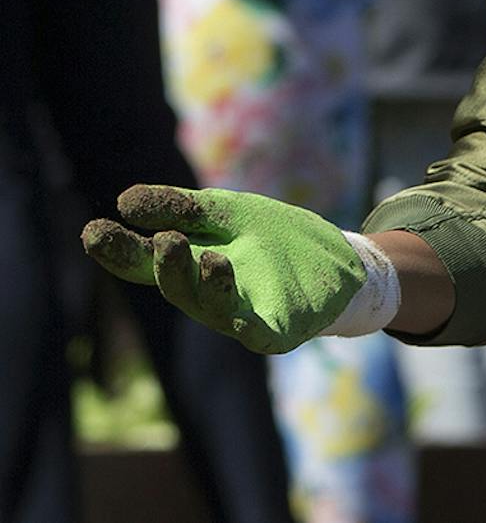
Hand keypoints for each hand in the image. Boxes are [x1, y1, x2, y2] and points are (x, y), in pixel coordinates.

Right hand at [82, 185, 365, 354]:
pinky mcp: (274, 332)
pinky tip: (232, 302)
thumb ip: (184, 208)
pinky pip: (252, 331)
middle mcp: (206, 294)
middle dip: (164, 267)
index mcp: (190, 264)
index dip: (118, 249)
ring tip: (210, 257)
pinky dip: (239, 319)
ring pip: (208, 308)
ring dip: (202, 287)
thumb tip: (126, 202)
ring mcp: (239, 316)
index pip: (144, 259)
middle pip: (174, 285)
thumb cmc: (278, 239)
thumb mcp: (230, 212)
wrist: (343, 261)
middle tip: (167, 241)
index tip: (93, 231)